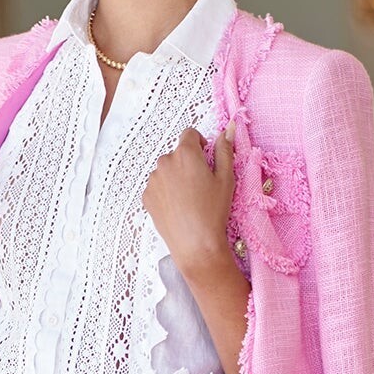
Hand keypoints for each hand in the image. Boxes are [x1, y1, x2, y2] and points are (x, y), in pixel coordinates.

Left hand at [141, 120, 236, 277]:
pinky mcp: (147, 196)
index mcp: (185, 154)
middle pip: (177, 153)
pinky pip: (157, 186)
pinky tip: (178, 207)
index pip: (189, 134)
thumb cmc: (213, 212)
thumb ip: (225, 149)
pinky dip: (166, 192)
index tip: (205, 159)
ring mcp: (153, 180)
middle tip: (200, 185)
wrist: (195, 245)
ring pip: (166, 170)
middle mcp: (165, 162)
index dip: (200, 144)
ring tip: (189, 199)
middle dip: (188, 163)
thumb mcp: (226, 178)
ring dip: (176, 177)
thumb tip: (227, 129)